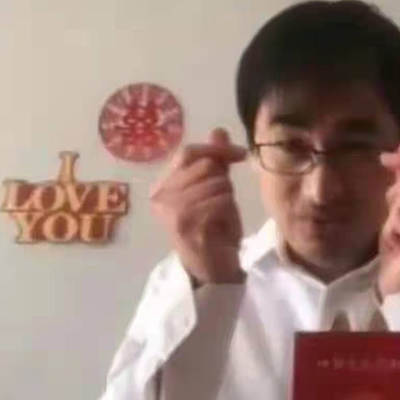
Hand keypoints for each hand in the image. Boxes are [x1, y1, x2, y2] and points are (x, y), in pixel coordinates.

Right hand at [150, 128, 247, 284]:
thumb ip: (215, 161)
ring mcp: (170, 210)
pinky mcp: (184, 224)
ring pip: (214, 183)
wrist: (213, 269)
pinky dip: (227, 209)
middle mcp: (160, 196)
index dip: (216, 149)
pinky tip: (221, 224)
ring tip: (220, 215)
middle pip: (203, 166)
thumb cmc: (214, 229)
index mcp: (163, 185)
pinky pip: (217, 200)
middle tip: (225, 200)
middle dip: (223, 179)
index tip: (240, 154)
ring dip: (226, 197)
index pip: (188, 152)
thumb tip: (218, 130)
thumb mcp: (216, 189)